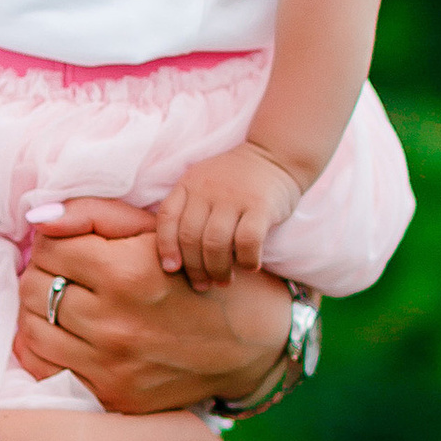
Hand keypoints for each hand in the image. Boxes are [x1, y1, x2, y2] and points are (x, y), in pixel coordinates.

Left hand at [14, 200, 297, 414]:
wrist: (255, 342)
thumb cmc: (202, 276)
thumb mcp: (158, 232)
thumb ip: (94, 215)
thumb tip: (37, 219)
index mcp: (125, 273)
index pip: (48, 249)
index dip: (54, 244)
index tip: (70, 249)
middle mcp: (114, 323)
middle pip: (34, 289)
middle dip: (44, 275)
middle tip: (66, 276)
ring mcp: (112, 367)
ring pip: (32, 330)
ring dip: (39, 311)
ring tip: (63, 303)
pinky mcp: (113, 396)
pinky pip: (49, 370)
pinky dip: (47, 350)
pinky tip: (64, 336)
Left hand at [155, 141, 306, 290]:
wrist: (275, 155)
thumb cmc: (235, 180)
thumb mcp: (203, 183)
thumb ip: (188, 209)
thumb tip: (174, 256)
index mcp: (189, 184)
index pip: (167, 217)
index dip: (165, 246)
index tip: (172, 269)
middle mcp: (207, 189)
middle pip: (190, 237)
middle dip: (194, 268)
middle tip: (203, 284)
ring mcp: (234, 197)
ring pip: (215, 243)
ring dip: (218, 270)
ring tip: (225, 280)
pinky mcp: (260, 206)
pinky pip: (248, 241)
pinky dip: (247, 260)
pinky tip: (250, 266)